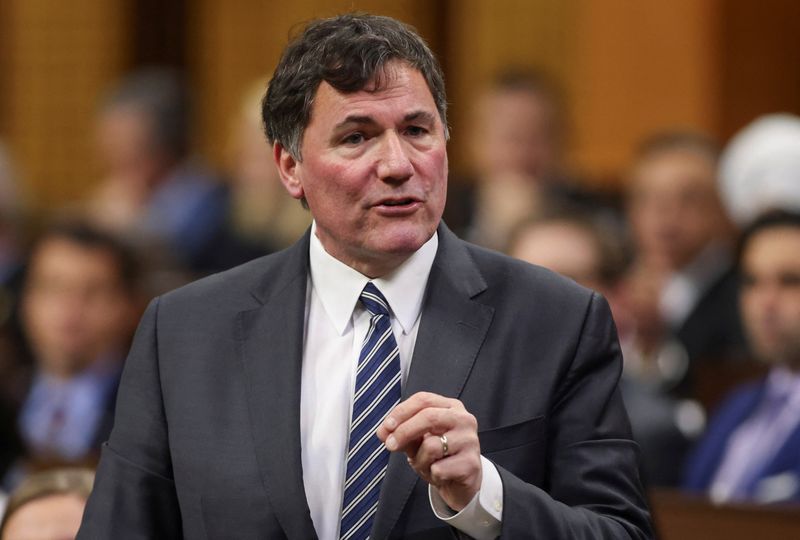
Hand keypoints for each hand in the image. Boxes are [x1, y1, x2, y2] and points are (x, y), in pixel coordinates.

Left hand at [376, 391, 481, 510]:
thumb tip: (383, 432)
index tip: (386, 427)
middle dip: (404, 431)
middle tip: (390, 445)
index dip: (401, 412)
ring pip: (432, 446)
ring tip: (426, 465)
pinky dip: (432, 475)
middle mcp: (464, 419)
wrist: (461, 484)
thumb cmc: (439, 457)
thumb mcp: (418, 441)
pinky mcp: (471, 464)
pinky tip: (440, 475)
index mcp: (450, 407)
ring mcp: (470, 441)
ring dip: (419, 460)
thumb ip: (401, 433)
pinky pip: (439, 469)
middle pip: (428, 417)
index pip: (423, 400)